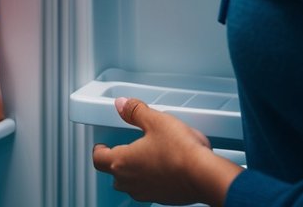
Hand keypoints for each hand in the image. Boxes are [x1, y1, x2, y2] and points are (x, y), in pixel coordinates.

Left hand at [92, 97, 240, 206]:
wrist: (204, 175)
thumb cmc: (180, 151)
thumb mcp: (156, 121)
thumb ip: (135, 111)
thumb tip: (121, 104)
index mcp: (122, 162)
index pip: (98, 159)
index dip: (99, 150)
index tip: (102, 144)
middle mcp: (130, 182)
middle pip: (114, 173)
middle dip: (118, 160)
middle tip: (126, 147)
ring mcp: (146, 192)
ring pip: (131, 183)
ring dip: (135, 171)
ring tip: (147, 154)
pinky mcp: (162, 198)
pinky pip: (149, 188)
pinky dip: (152, 178)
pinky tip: (165, 165)